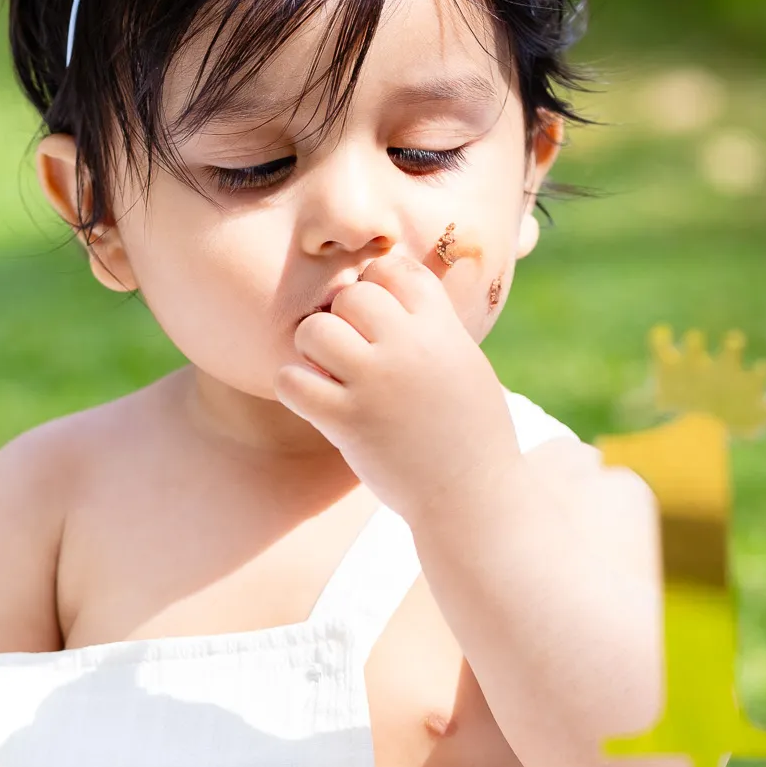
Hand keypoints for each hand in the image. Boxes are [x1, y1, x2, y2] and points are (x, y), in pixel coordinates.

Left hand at [274, 252, 517, 517]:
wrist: (473, 498)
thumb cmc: (471, 434)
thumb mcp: (465, 363)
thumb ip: (433, 325)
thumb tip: (396, 293)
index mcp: (442, 328)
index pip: (394, 268)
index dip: (376, 285)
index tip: (379, 320)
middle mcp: (408, 347)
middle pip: (350, 295)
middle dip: (342, 319)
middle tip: (350, 352)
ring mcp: (376, 384)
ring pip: (314, 330)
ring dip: (313, 350)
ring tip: (329, 374)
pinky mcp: (348, 422)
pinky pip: (293, 381)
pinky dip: (294, 387)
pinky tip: (315, 402)